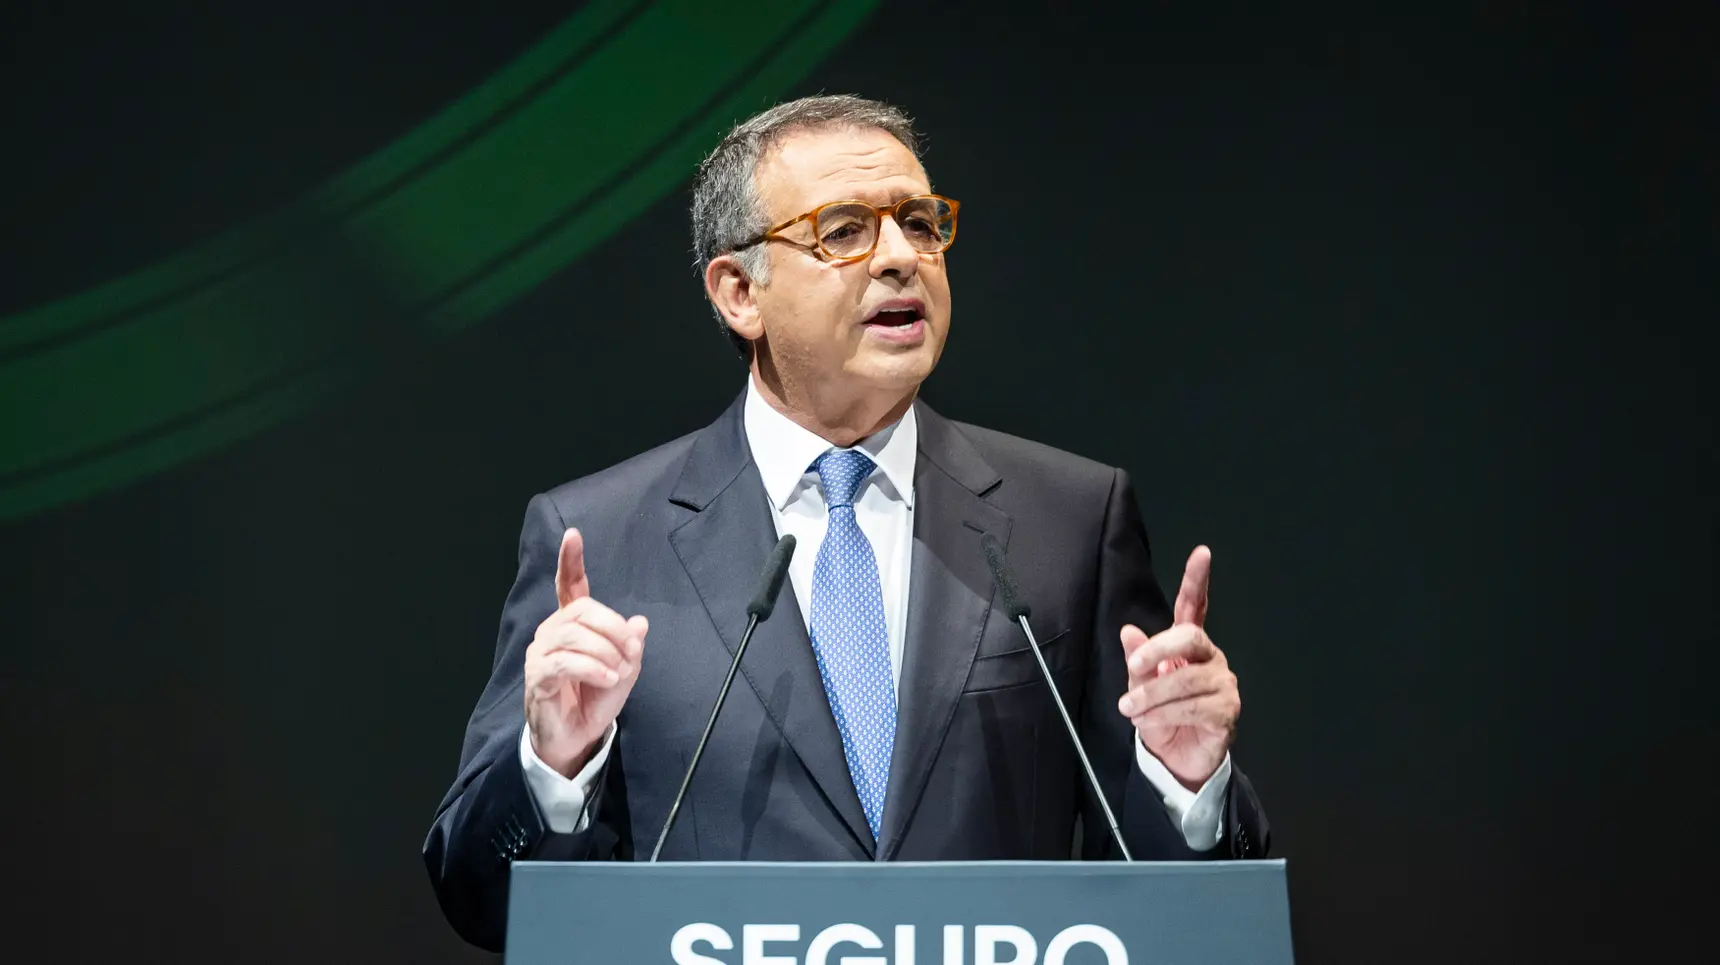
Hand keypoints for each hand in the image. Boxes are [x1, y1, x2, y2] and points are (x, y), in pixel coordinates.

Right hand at [523, 528, 647, 777]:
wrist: (577, 736)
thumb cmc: (596, 698)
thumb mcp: (625, 669)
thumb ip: (631, 645)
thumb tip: (640, 623)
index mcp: (572, 623)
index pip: (569, 585)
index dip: (571, 560)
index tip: (573, 534)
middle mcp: (552, 631)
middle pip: (582, 610)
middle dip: (613, 628)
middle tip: (631, 652)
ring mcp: (540, 653)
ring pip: (575, 635)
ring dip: (605, 653)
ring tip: (618, 673)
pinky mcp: (537, 676)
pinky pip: (565, 662)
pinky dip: (593, 669)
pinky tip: (608, 680)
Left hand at [1116, 546, 1238, 789]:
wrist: (1175, 758)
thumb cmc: (1159, 716)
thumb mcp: (1139, 686)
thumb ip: (1138, 661)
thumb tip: (1129, 632)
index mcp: (1189, 646)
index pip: (1195, 607)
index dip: (1197, 580)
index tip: (1202, 553)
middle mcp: (1210, 658)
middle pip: (1189, 638)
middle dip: (1156, 651)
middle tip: (1133, 668)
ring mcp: (1223, 684)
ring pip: (1185, 680)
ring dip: (1151, 696)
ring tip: (1130, 709)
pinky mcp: (1226, 711)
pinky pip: (1192, 707)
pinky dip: (1163, 715)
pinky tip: (1149, 722)